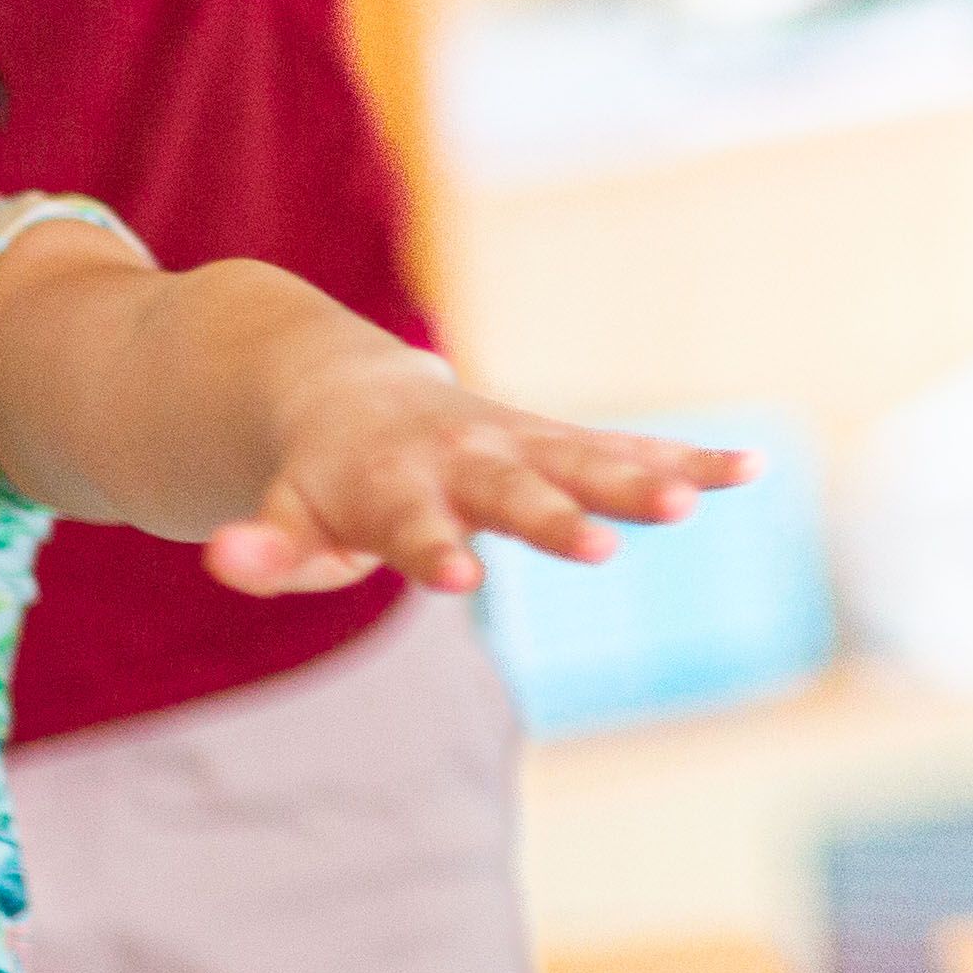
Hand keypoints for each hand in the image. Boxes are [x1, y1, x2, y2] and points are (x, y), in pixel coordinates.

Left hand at [207, 356, 748, 596]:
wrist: (348, 392)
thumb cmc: (316, 482)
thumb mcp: (280, 518)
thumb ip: (261, 548)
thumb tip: (220, 559)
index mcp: (389, 483)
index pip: (411, 526)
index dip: (432, 552)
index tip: (461, 579)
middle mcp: (461, 456)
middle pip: (512, 492)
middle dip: (557, 521)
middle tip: (602, 552)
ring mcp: (518, 444)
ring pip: (584, 461)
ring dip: (638, 482)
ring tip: (694, 504)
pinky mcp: (558, 442)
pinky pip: (631, 449)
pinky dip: (689, 458)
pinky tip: (752, 470)